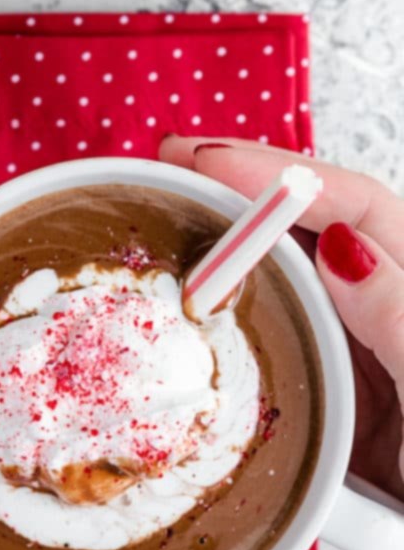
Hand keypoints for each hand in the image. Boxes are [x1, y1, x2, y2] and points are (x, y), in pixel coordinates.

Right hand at [160, 136, 403, 502]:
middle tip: (173, 163)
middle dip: (243, 184)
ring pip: (280, 271)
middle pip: (309, 225)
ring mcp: (344, 345)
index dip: (284, 177)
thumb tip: (345, 250)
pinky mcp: (318, 387)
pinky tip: (186, 293)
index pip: (355, 207)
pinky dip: (223, 303)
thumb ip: (401, 319)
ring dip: (226, 234)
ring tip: (168, 204)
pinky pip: (263, 329)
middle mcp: (376, 305)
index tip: (212, 162)